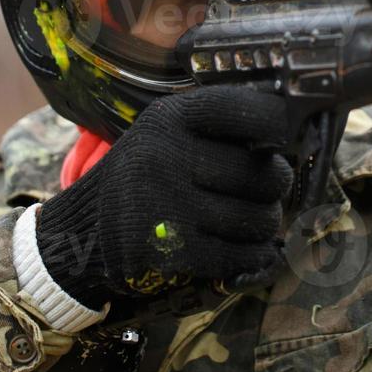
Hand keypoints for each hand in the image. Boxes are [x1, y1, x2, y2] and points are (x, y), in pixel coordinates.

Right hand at [35, 86, 293, 303]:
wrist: (80, 237)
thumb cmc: (144, 181)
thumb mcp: (165, 138)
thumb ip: (217, 131)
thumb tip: (291, 135)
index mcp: (169, 118)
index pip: (250, 112)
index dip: (277, 126)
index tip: (276, 142)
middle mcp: (166, 155)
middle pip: (266, 175)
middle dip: (273, 189)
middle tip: (259, 194)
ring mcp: (167, 205)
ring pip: (261, 219)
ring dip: (264, 227)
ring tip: (245, 223)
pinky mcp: (170, 252)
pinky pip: (243, 256)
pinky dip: (253, 259)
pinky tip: (244, 253)